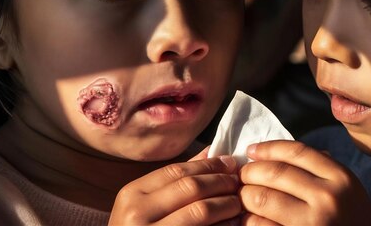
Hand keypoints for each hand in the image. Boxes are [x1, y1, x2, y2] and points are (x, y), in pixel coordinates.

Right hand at [109, 147, 241, 224]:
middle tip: (238, 181)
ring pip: (201, 211)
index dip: (208, 165)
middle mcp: (137, 214)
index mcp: (132, 195)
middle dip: (221, 182)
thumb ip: (175, 180)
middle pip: (191, 187)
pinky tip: (233, 223)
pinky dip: (223, 225)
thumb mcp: (145, 205)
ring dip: (227, 204)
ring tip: (238, 202)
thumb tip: (209, 152)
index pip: (177, 171)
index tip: (230, 163)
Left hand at [239, 140, 370, 225]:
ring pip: (262, 199)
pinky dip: (247, 220)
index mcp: (341, 178)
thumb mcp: (347, 191)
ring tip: (241, 197)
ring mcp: (311, 224)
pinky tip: (247, 218)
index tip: (252, 151)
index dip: (268, 148)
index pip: (296, 152)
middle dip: (249, 172)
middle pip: (274, 173)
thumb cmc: (351, 223)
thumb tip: (271, 153)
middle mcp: (328, 199)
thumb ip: (320, 169)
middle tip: (240, 176)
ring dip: (244, 197)